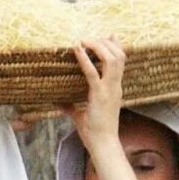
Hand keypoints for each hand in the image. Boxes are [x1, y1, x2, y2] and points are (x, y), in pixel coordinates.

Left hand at [65, 38, 126, 153]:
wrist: (103, 144)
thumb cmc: (95, 132)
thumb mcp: (81, 115)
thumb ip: (70, 105)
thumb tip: (57, 101)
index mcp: (114, 88)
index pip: (121, 60)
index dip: (116, 45)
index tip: (108, 35)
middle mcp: (115, 86)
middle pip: (119, 55)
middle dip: (106, 42)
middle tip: (89, 38)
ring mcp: (110, 90)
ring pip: (112, 59)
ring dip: (98, 46)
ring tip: (84, 41)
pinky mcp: (100, 95)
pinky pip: (93, 73)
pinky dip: (85, 59)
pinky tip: (77, 50)